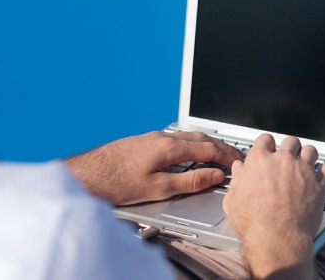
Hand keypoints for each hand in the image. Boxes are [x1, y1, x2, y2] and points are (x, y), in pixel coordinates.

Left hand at [65, 131, 242, 204]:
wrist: (86, 175)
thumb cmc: (116, 183)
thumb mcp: (158, 189)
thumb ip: (189, 181)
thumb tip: (214, 175)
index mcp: (169, 148)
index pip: (208, 149)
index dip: (227, 156)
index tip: (238, 163)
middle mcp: (163, 137)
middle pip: (202, 138)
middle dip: (221, 146)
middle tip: (235, 156)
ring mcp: (153, 136)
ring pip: (189, 135)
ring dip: (208, 143)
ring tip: (218, 152)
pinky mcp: (145, 140)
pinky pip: (177, 137)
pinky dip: (193, 143)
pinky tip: (190, 150)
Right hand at [223, 134, 324, 278]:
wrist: (276, 237)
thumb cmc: (254, 222)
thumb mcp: (233, 200)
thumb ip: (237, 179)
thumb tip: (239, 169)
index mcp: (260, 160)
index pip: (265, 140)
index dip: (267, 144)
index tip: (269, 148)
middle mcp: (283, 160)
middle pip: (290, 141)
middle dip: (290, 147)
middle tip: (289, 156)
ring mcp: (303, 170)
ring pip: (310, 150)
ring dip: (308, 155)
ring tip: (307, 162)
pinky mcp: (319, 183)